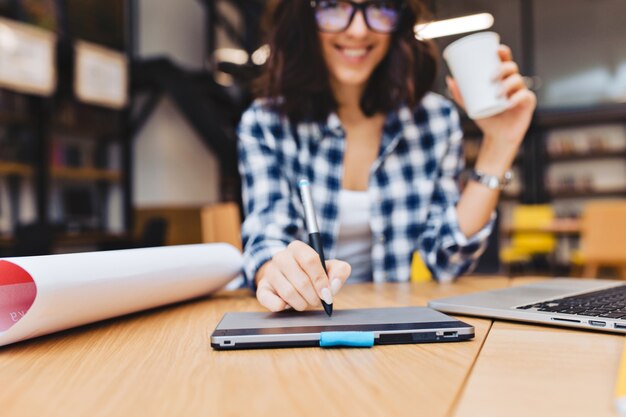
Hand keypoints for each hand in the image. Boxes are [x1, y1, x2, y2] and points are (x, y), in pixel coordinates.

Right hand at [255, 241, 351, 311]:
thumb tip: (333, 286)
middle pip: (301, 280)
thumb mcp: (330, 268)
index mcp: (298, 248)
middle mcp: (281, 257)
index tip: (327, 294)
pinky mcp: (262, 288)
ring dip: (302, 304)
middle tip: (317, 302)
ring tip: (305, 303)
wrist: (288, 278)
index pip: (310, 260)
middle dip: (313, 297)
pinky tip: (288, 305)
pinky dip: (283, 307)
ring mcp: (270, 272)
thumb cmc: (312, 273)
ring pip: (288, 293)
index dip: (321, 280)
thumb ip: (340, 272)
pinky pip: (270, 301)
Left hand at [447, 44, 536, 174]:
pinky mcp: (527, 104)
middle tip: (491, 77)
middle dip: (503, 68)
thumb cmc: (486, 118)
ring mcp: (521, 92)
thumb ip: (461, 94)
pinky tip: (510, 102)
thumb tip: (450, 79)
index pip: (504, 61)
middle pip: (512, 68)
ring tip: (497, 93)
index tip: (496, 49)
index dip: (503, 52)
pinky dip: (517, 98)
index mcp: (502, 79)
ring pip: (518, 80)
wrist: (497, 136)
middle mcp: (514, 83)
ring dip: (508, 84)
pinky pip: (525, 96)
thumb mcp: (471, 105)